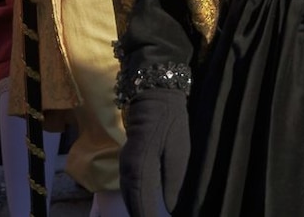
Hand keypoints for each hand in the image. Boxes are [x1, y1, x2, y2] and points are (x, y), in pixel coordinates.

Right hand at [120, 88, 190, 215]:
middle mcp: (128, 170)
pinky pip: (129, 187)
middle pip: (133, 203)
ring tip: (150, 216)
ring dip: (138, 209)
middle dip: (142, 215)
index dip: (147, 216)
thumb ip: (173, 181)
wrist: (154, 99)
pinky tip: (143, 207)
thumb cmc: (171, 123)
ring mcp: (124, 165)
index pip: (141, 203)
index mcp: (141, 168)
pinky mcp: (126, 162)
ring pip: (129, 196)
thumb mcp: (178, 152)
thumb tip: (168, 206)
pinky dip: (136, 200)